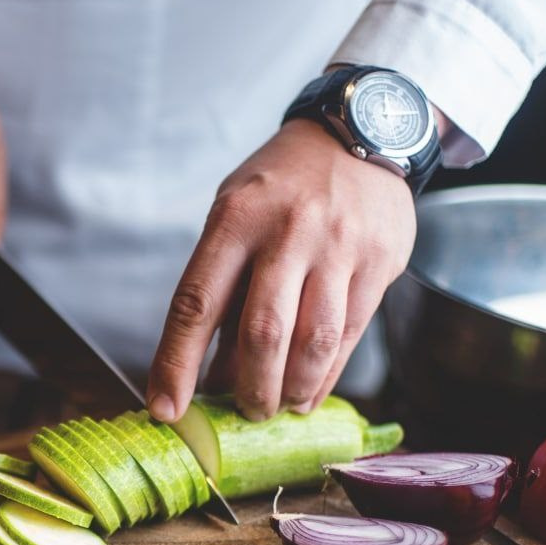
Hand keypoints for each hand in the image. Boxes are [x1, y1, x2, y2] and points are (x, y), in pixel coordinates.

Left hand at [147, 120, 416, 421]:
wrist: (359, 133)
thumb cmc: (281, 185)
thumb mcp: (235, 215)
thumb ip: (224, 288)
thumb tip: (211, 373)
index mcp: (236, 218)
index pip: (197, 303)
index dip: (178, 363)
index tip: (166, 408)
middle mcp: (288, 231)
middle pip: (263, 332)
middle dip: (250, 389)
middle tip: (245, 412)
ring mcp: (339, 246)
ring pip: (312, 342)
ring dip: (292, 390)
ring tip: (280, 406)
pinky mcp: (379, 262)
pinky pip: (349, 335)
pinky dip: (326, 376)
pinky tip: (311, 391)